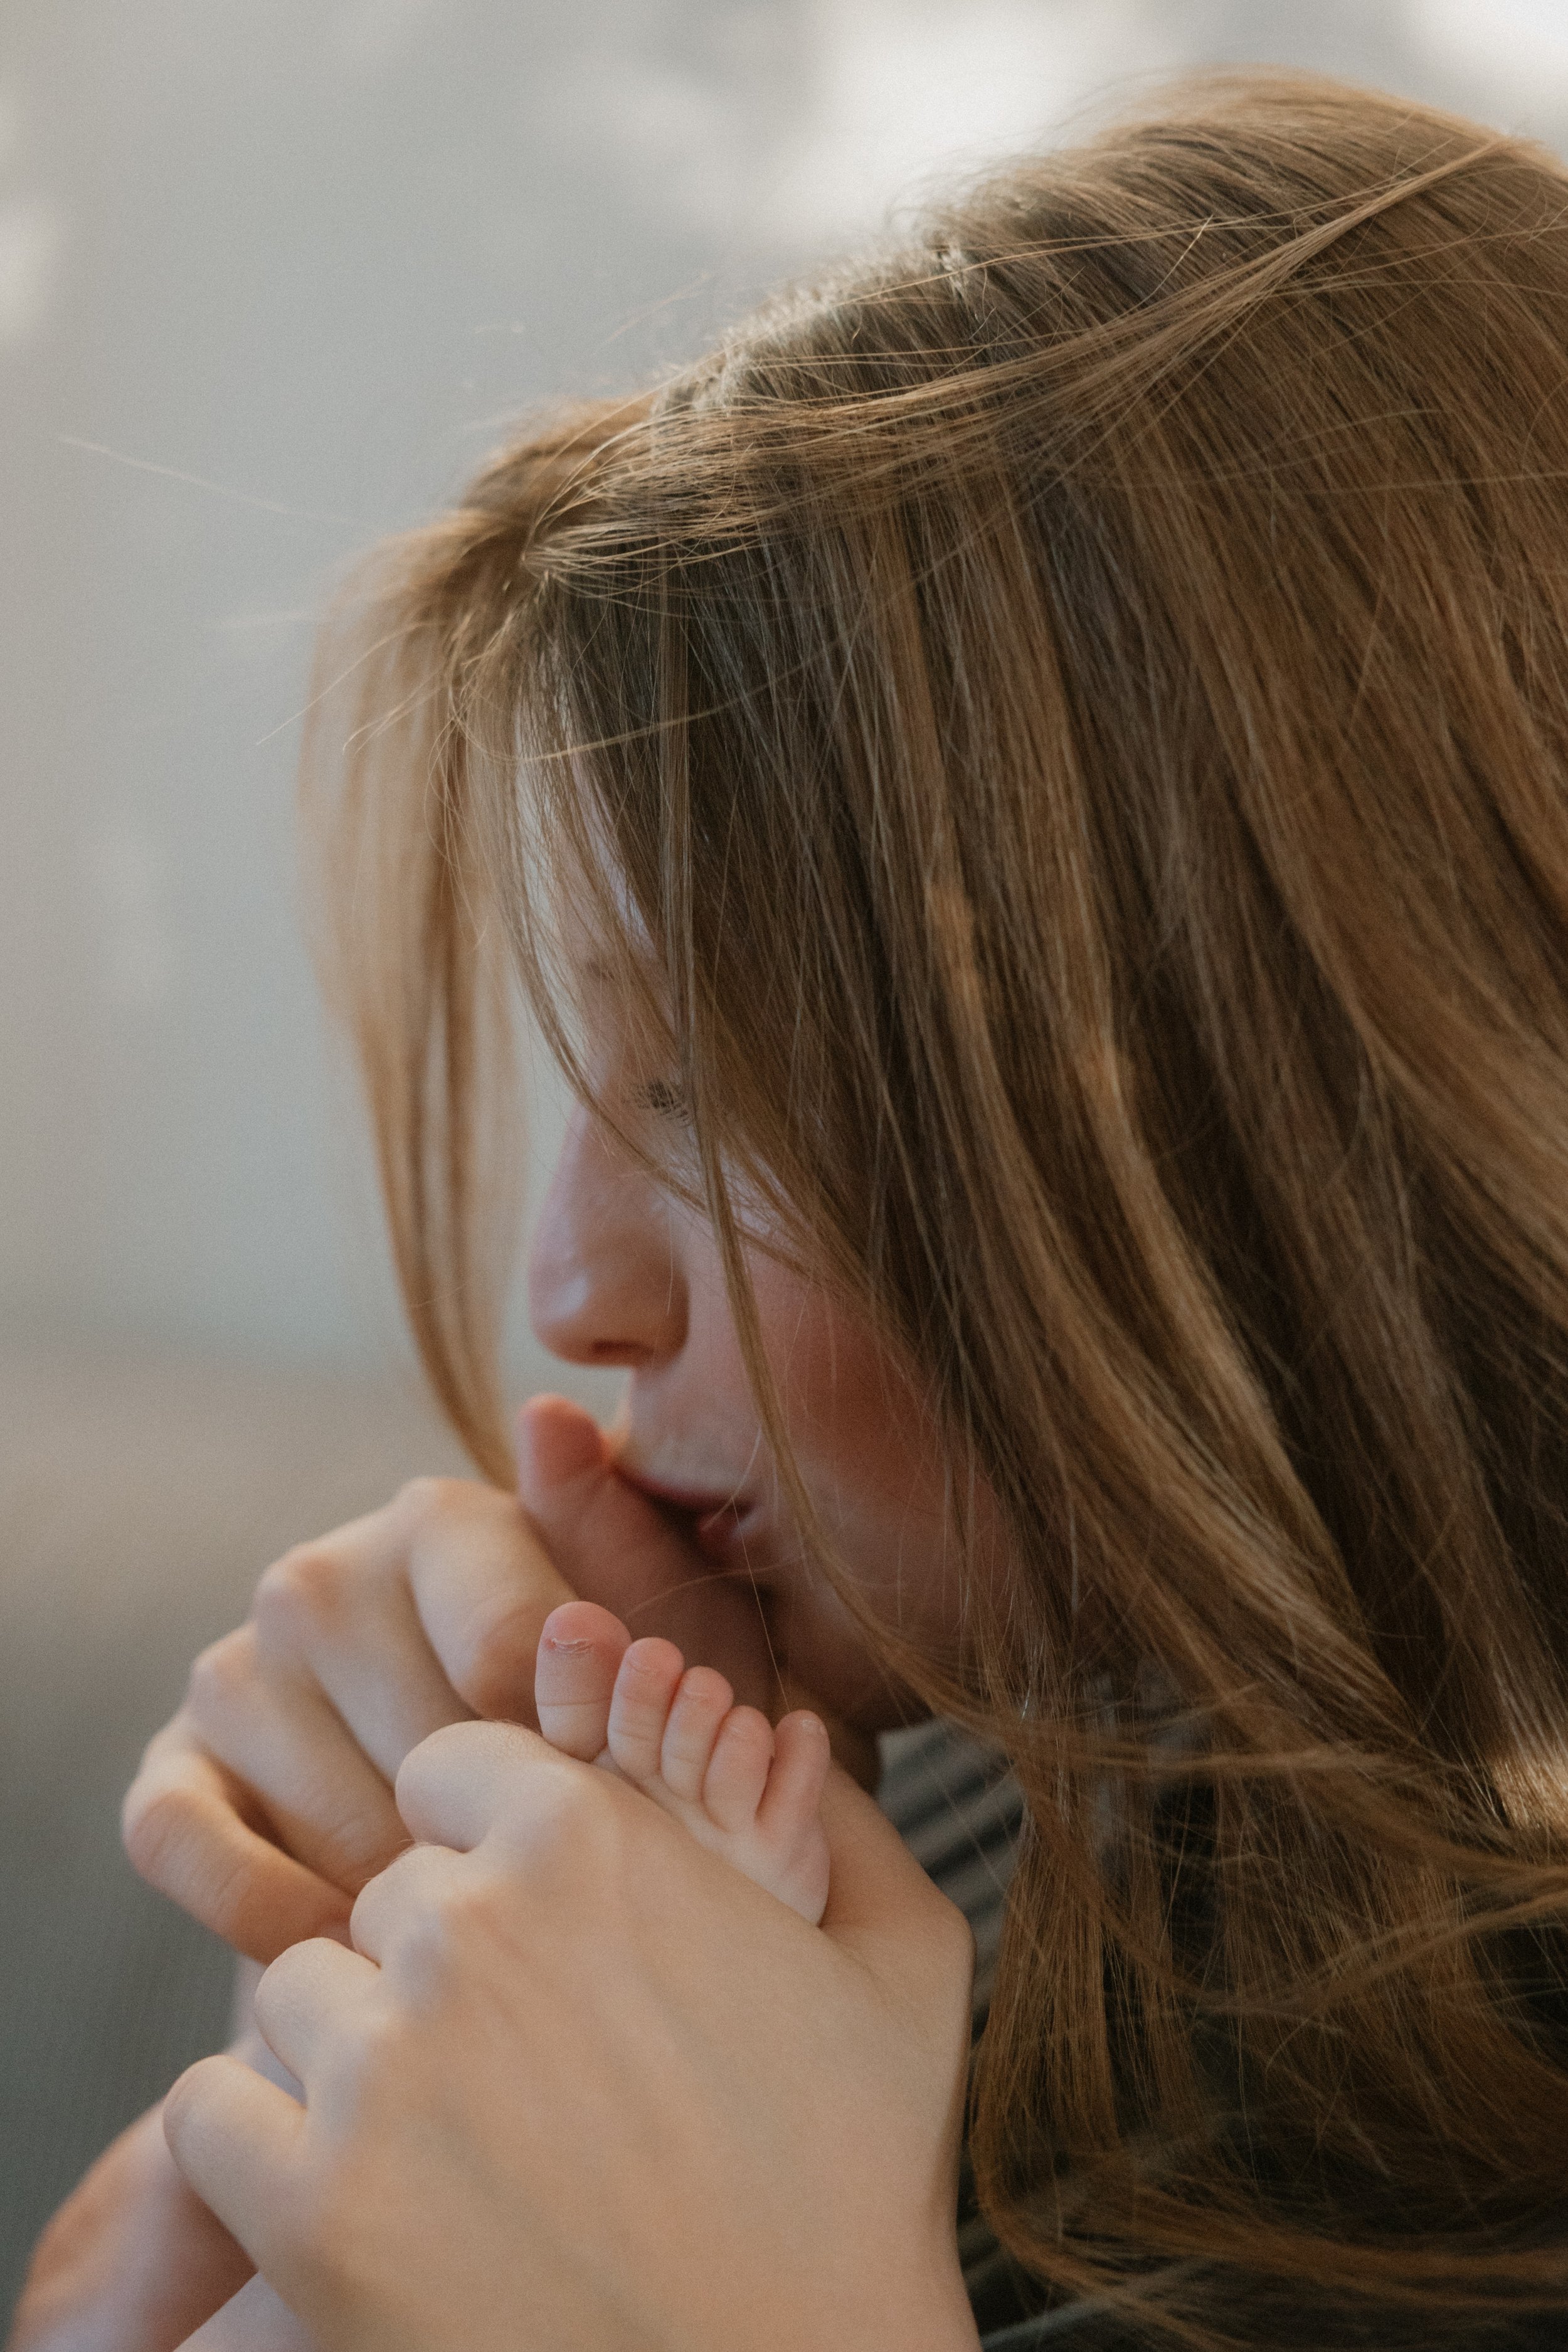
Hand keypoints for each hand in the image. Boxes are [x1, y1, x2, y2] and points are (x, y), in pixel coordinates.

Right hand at [121, 1396, 795, 1964]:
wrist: (518, 1830)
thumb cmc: (617, 1716)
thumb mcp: (660, 1632)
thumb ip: (615, 1536)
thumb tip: (549, 1418)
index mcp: (440, 1519)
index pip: (517, 1655)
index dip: (586, 1757)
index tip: (633, 1806)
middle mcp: (319, 1576)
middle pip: (427, 1747)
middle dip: (506, 1839)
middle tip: (569, 1890)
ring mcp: (236, 1673)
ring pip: (326, 1813)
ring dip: (410, 1895)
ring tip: (490, 1928)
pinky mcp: (171, 1771)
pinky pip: (187, 1848)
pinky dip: (268, 1914)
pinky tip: (355, 1946)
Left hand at [164, 1722, 980, 2351]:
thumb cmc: (855, 2189)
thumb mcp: (906, 1968)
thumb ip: (845, 1820)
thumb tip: (795, 1734)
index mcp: (590, 1838)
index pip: (451, 1771)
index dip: (490, 1848)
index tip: (538, 1936)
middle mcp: (468, 1927)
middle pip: (383, 1895)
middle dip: (437, 1965)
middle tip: (522, 2071)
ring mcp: (380, 2068)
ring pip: (295, 1995)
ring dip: (353, 2056)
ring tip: (457, 2147)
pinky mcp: (309, 2208)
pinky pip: (211, 2111)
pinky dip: (262, 2151)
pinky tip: (363, 2201)